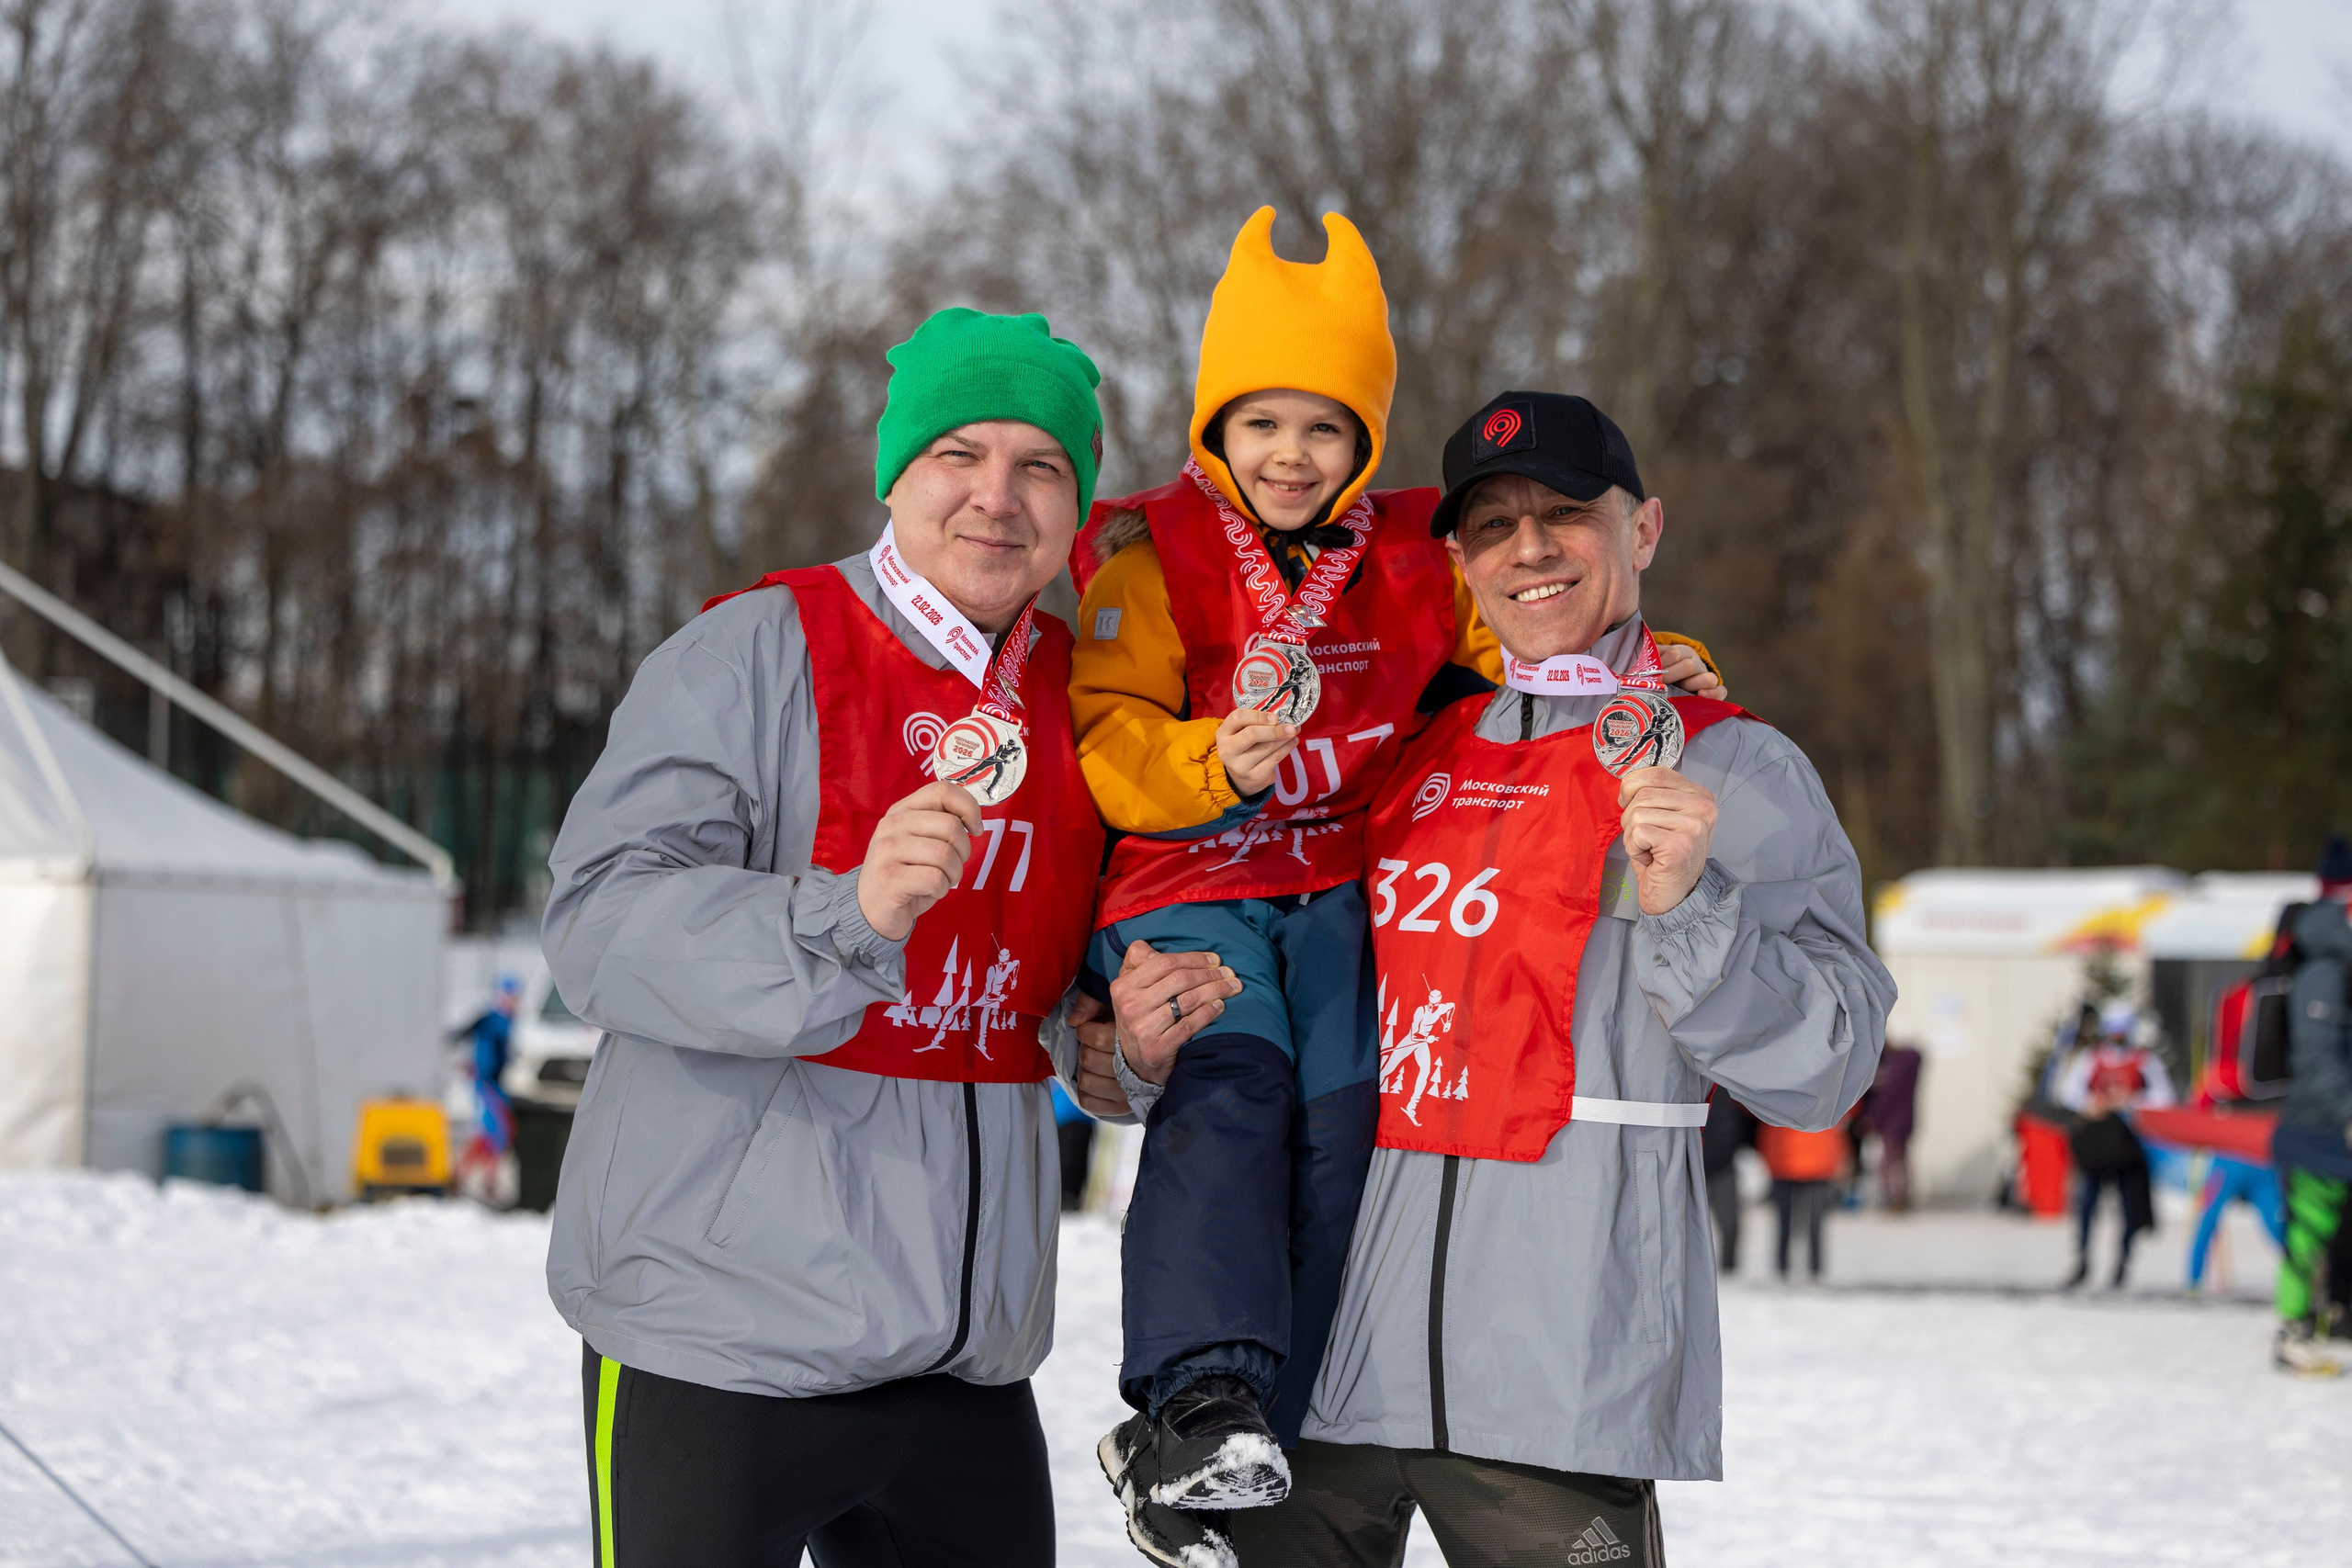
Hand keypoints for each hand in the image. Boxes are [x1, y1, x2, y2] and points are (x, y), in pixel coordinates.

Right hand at [854, 782, 981, 940]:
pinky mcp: (890, 877)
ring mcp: (888, 850)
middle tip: (951, 865)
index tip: (975, 829)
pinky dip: (941, 890)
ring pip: (946, 854)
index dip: (968, 807)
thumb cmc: (905, 874)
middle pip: (951, 825)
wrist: (870, 909)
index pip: (942, 790)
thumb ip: (940, 823)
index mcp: (901, 810)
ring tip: (939, 881)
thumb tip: (973, 819)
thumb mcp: (920, 841)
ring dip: (953, 874)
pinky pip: (935, 879)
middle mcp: (891, 825)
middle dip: (963, 851)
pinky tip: (928, 892)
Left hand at [1067, 995, 1134, 1116]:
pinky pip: (1088, 1101)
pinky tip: (1096, 1080)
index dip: (1085, 1031)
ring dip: (1086, 1070)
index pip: (1094, 1038)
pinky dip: (1086, 1092)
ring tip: (1097, 1062)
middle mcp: (1131, 1068)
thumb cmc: (1137, 1026)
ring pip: (1086, 1081)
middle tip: (1096, 1045)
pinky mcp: (1121, 1106)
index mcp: (1132, 1041)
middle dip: (1086, 1049)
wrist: (1167, 1058)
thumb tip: (1074, 1019)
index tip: (1092, 1028)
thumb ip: (1093, 1002)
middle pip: (1087, 1059)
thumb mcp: (1118, 1006)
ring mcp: (1126, 1090)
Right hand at [1108, 940, 1241, 1085]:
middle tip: (1230, 973)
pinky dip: (1208, 1013)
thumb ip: (1140, 961)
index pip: (1165, 963)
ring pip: (1188, 1001)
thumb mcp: (1130, 987)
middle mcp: (1130, 1006)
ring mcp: (1142, 1029)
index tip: (1215, 959)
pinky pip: (1189, 1025)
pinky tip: (1220, 1006)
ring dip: (1216, 991)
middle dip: (1210, 974)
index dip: (1194, 959)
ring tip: (1232, 987)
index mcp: (1123, 985)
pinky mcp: (1156, 1049)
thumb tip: (1156, 947)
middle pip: (1180, 980)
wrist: (1135, 1062)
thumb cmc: (1140, 1015)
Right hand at [1215, 708, 1298, 796]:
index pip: (1237, 718)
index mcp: (1223, 733)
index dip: (1258, 716)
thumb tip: (1281, 716)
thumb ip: (1255, 722)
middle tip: (1291, 727)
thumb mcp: (1241, 732)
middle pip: (1252, 734)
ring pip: (1267, 747)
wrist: (1241, 777)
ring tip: (1294, 731)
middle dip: (1274, 730)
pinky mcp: (1254, 776)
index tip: (1275, 717)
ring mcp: (1240, 765)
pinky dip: (1287, 748)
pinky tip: (1292, 742)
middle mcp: (1228, 750)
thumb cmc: (1244, 747)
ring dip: (1284, 738)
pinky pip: (1275, 759)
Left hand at [1618, 766, 1717, 915]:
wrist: (1673, 896)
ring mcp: (1694, 826)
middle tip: (1646, 839)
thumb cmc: (1662, 857)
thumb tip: (1627, 780)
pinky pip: (1637, 832)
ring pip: (1637, 813)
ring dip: (1632, 835)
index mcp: (1700, 795)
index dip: (1632, 787)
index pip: (1656, 773)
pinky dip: (1634, 848)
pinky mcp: (1681, 844)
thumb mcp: (1661, 816)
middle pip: (1643, 794)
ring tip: (1650, 849)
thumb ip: (1652, 792)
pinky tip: (1651, 859)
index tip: (1631, 805)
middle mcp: (1703, 807)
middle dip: (1631, 818)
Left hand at [1656, 641, 1725, 700]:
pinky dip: (1713, 694)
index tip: (1651, 674)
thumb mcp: (1656, 662)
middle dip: (1673, 675)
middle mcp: (1697, 663)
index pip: (1675, 653)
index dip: (1662, 663)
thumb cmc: (1663, 672)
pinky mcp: (1713, 691)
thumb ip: (1650, 661)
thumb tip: (1640, 665)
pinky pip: (1721, 692)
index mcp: (1683, 652)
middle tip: (1661, 683)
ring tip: (1682, 689)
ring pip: (1708, 678)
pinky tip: (1701, 696)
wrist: (1676, 681)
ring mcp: (1706, 677)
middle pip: (1689, 666)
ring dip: (1692, 685)